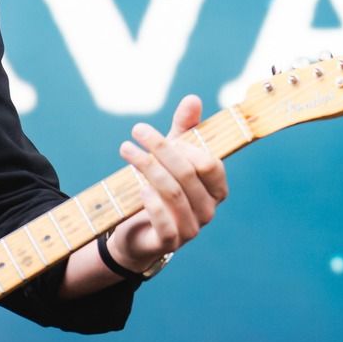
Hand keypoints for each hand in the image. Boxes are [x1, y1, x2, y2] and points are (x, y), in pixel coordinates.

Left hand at [110, 94, 229, 271]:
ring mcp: (192, 228)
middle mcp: (209, 210)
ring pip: (173, 192)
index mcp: (216, 189)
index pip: (209, 163)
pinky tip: (139, 187)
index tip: (156, 134)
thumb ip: (185, 129)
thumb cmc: (161, 189)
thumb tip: (193, 99)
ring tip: (125, 149)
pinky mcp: (171, 243)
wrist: (139, 233)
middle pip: (188, 174)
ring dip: (147, 167)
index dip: (183, 145)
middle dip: (161, 149)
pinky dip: (151, 201)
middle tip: (136, 131)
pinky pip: (164, 221)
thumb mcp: (172, 157)